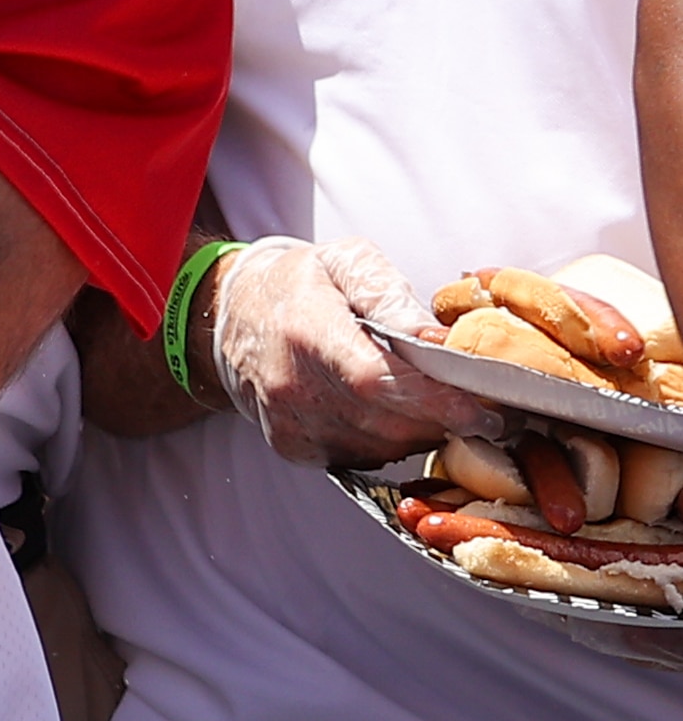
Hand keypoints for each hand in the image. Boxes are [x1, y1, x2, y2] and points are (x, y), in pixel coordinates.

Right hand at [210, 236, 499, 461]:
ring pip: (383, 447)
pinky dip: (391, 442)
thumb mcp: (347, 262)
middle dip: (446, 421)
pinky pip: (363, 458)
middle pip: (390, 423)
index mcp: (307, 333)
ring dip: (422, 433)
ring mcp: (289, 421)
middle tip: (484, 410)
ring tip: (437, 406)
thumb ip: (392, 296)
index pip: (380, 382)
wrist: (230, 313)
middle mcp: (292, 386)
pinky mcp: (291, 445)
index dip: (439, 403)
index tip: (490, 412)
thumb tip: (440, 339)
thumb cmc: (301, 283)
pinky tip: (393, 415)